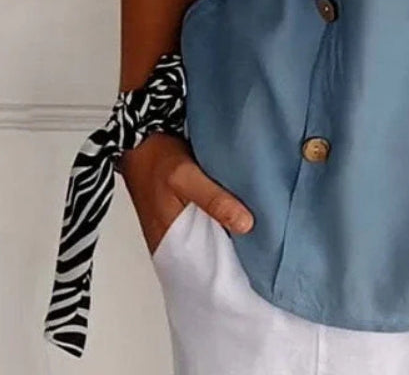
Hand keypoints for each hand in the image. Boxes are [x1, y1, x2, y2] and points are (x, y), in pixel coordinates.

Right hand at [118, 133, 253, 255]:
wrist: (141, 139)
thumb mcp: (185, 177)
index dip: (230, 268)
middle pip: (211, 254)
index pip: (205, 268)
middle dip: (236, 251)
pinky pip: (209, 222)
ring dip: (231, 233)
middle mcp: (175, 239)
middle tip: (266, 244)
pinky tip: (242, 210)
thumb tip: (246, 224)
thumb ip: (213, 200)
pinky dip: (224, 218)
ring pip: (212, 237)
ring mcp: (180, 226)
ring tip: (260, 229)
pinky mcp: (185, 212)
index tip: (259, 263)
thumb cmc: (157, 157)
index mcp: (170, 241)